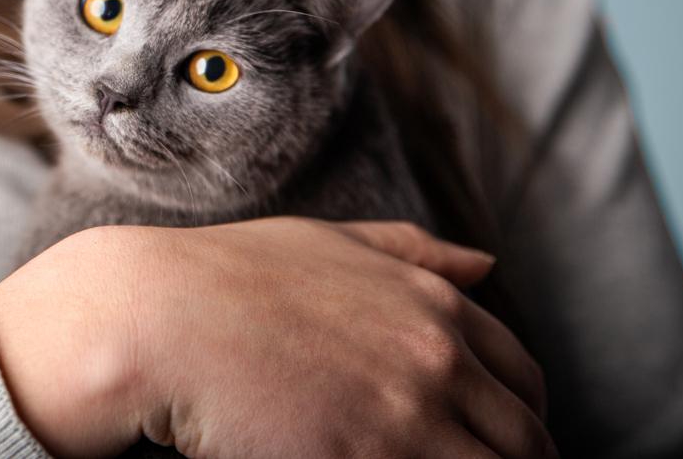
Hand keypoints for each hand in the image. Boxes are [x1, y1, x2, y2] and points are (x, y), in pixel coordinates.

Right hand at [0, 217, 554, 457]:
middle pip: (524, 441)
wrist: (159, 317)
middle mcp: (438, 359)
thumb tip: (486, 265)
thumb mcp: (331, 242)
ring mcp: (408, 417)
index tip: (495, 441)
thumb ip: (413, 253)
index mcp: (436, 306)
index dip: (519, 419)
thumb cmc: (232, 275)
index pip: (523, 380)